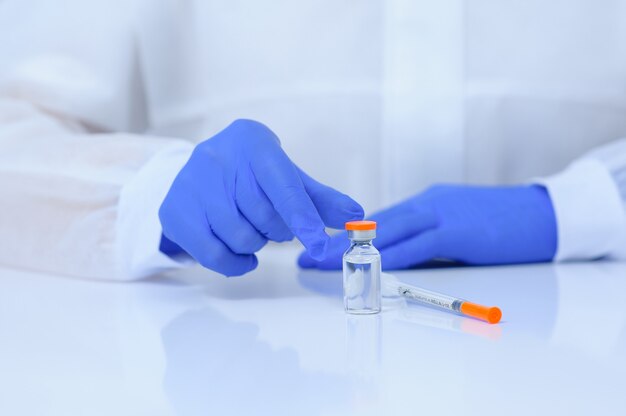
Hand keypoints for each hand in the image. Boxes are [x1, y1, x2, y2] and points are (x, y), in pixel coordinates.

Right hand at [159, 119, 362, 275]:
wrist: (201, 168)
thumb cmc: (252, 173)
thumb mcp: (286, 176)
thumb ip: (319, 198)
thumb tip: (356, 216)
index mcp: (252, 143)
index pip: (283, 187)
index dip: (304, 219)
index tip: (322, 245)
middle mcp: (216, 158)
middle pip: (263, 217)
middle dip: (278, 229)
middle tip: (275, 222)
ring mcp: (190, 185)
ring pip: (240, 237)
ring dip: (257, 243)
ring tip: (254, 228)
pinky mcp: (174, 212)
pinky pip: (213, 254)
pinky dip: (235, 262)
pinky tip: (242, 252)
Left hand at [298, 184, 556, 268]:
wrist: (544, 213)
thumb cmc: (501, 223)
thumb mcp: (457, 225)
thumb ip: (428, 238)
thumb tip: (399, 257)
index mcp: (425, 202)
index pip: (378, 220)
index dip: (346, 234)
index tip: (320, 245)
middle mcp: (426, 203)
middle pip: (374, 224)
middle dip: (337, 240)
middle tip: (308, 254)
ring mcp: (441, 214)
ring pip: (388, 232)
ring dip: (353, 249)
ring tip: (323, 260)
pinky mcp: (458, 230)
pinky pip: (418, 245)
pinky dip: (391, 256)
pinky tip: (369, 266)